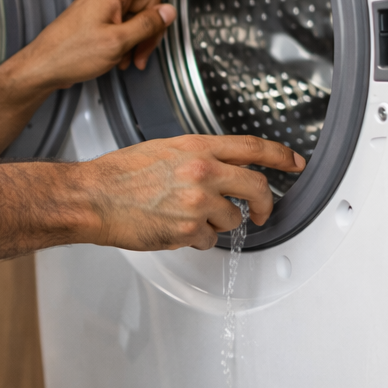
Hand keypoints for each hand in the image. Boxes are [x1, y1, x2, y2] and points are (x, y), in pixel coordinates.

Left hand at [12, 0, 189, 90]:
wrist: (44, 67)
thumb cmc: (68, 52)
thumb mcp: (116, 42)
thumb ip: (146, 25)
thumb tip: (166, 12)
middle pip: (148, 2)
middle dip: (151, 28)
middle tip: (142, 50)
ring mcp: (103, 8)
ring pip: (139, 18)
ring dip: (139, 40)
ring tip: (128, 57)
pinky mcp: (100, 22)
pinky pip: (125, 26)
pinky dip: (128, 43)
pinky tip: (120, 57)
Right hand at [81, 134, 305, 250]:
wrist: (92, 197)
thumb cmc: (119, 175)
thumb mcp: (163, 150)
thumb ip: (197, 156)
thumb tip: (221, 167)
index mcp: (197, 148)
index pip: (253, 147)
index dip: (281, 155)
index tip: (294, 162)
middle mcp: (203, 172)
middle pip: (257, 187)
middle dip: (265, 204)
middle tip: (262, 212)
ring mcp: (198, 202)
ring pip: (233, 219)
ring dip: (217, 223)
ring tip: (187, 218)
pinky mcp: (189, 230)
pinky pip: (209, 240)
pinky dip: (196, 239)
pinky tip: (173, 228)